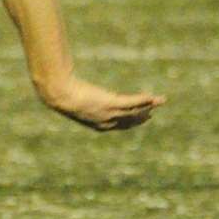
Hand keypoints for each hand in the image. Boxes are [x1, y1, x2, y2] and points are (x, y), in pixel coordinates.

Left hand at [38, 75, 165, 131]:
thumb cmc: (62, 96)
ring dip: (148, 106)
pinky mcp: (111, 102)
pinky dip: (144, 99)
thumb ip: (80, 100)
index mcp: (99, 125)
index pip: (120, 125)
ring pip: (134, 111)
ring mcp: (110, 113)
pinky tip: (153, 96)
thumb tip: (77, 92)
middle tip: (151, 112)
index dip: (131, 122)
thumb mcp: (73, 102)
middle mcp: (107, 122)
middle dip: (142, 117)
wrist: (60, 95)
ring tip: (159, 101)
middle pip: (130, 120)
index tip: (139, 117)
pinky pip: (132, 102)